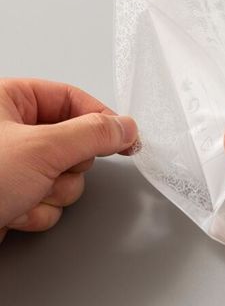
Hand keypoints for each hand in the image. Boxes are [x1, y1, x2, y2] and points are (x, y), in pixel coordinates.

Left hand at [0, 79, 137, 243]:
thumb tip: (125, 126)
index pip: (73, 99)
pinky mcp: (17, 192)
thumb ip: (91, 134)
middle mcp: (14, 130)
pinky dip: (39, 209)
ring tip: (25, 193)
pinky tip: (15, 210)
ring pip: (66, 175)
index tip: (126, 136)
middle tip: (50, 169)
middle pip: (75, 142)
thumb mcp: (41, 149)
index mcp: (11, 101)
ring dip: (53, 191)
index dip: (102, 118)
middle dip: (68, 166)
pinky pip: (51, 198)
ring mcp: (17, 164)